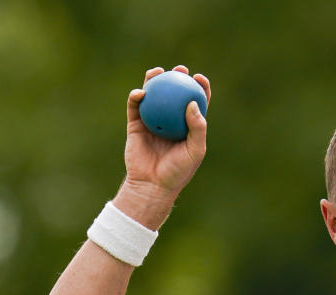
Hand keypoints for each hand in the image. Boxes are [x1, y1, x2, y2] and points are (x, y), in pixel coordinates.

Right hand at [115, 65, 210, 227]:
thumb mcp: (195, 151)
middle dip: (178, 77)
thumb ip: (197, 127)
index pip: (196, 102)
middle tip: (180, 69)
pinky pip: (135, 107)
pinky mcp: (135, 125)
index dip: (200, 87)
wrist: (152, 185)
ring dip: (154, 80)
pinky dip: (137, 97)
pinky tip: (141, 92)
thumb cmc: (178, 171)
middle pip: (174, 93)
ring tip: (157, 71)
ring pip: (154, 96)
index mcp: (188, 126)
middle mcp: (171, 120)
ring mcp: (153, 121)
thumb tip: (193, 102)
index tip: (199, 78)